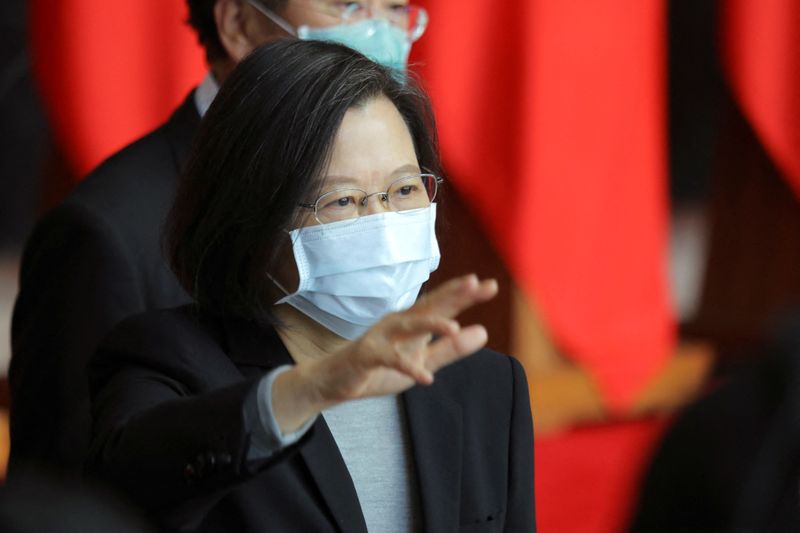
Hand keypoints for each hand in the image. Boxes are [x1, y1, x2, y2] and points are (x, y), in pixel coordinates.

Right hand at [273, 274, 497, 431]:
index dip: (465, 294)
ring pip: (408, 325)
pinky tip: (426, 378)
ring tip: (453, 329)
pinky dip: (407, 367)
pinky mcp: (368, 355)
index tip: (491, 285)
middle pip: (429, 304)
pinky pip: (390, 359)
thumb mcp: (422, 361)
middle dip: (452, 294)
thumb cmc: (380, 368)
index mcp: (414, 322)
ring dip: (430, 325)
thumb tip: (483, 331)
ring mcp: (382, 336)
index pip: (443, 304)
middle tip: (476, 284)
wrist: (338, 381)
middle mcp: (399, 322)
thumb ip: (451, 349)